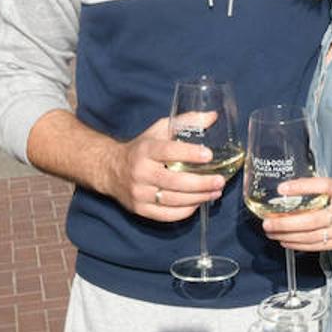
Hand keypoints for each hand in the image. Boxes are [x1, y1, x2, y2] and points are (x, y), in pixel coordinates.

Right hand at [100, 117, 226, 222]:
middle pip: (174, 181)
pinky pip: (166, 215)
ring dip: (198, 198)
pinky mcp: (140, 209)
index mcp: (145, 150)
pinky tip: (198, 203)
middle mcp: (141, 172)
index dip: (190, 154)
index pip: (168, 151)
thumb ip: (186, 122)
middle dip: (201, 183)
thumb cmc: (142, 148)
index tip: (209, 155)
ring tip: (215, 192)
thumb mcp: (160, 130)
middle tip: (220, 181)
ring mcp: (139, 193)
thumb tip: (213, 116)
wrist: (111, 169)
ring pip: (173, 200)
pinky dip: (185, 211)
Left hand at [262, 177, 331, 251]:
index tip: (281, 188)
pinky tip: (286, 242)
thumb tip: (294, 191)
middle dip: (285, 223)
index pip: (323, 186)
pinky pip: (318, 246)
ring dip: (288, 236)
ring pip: (312, 236)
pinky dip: (299, 245)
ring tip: (271, 232)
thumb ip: (326, 190)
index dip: (301, 187)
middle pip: (312, 219)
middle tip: (266, 222)